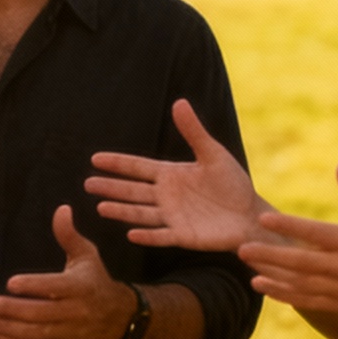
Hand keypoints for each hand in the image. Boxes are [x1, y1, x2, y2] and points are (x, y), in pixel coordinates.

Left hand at [0, 206, 134, 338]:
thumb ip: (69, 234)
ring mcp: (70, 332)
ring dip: (8, 329)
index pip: (55, 287)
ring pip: (37, 334)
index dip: (33, 286)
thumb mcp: (86, 254)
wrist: (116, 315)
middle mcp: (76, 312)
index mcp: (81, 287)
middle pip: (42, 314)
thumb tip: (61, 209)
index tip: (10, 283)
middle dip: (13, 310)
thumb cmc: (94, 279)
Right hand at [85, 98, 264, 250]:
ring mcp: (173, 217)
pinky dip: (148, 236)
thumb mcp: (213, 154)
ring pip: (141, 213)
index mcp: (171, 174)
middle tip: (87, 184)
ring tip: (101, 207)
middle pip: (132, 190)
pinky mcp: (183, 236)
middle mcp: (166, 196)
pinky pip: (162, 236)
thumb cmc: (232, 183)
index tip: (95, 159)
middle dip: (110, 187)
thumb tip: (179, 102)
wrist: (250, 215)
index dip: (117, 163)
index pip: (138, 167)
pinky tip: (131, 234)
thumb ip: (194, 132)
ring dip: (122, 211)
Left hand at [239, 162, 337, 320]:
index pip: (315, 233)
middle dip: (270, 256)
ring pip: (301, 285)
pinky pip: (310, 301)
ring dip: (274, 278)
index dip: (288, 227)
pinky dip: (286, 296)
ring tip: (249, 269)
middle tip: (242, 248)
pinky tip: (266, 288)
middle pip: (301, 263)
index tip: (263, 219)